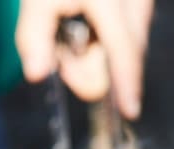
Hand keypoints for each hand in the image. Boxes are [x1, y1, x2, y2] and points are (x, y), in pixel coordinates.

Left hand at [15, 0, 153, 119]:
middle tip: (66, 59)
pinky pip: (126, 31)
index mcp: (110, 0)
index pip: (125, 48)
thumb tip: (37, 75)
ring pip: (127, 42)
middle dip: (96, 65)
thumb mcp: (36, 1)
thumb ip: (34, 38)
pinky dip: (104, 39)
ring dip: (99, 51)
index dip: (127, 83)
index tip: (130, 112)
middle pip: (127, 50)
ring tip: (72, 36)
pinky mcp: (140, 2)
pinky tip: (85, 28)